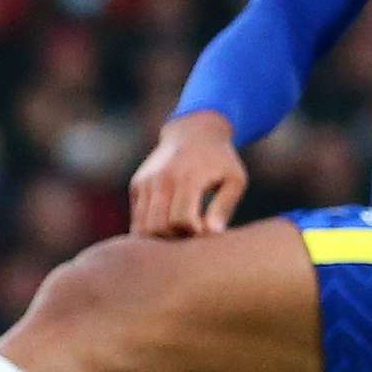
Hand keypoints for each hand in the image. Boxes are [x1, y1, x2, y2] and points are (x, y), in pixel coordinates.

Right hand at [130, 112, 247, 236]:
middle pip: (158, 228)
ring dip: (161, 237)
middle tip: (193, 231)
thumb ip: (224, 206)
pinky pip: (137, 219)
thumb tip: (213, 234)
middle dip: (176, 238)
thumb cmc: (221, 161)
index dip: (194, 233)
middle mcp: (161, 179)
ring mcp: (145, 182)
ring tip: (182, 228)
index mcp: (187, 178)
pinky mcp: (137, 185)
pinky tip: (170, 223)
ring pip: (141, 227)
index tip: (206, 229)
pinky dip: (151, 229)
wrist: (194, 132)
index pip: (181, 220)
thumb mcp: (234, 179)